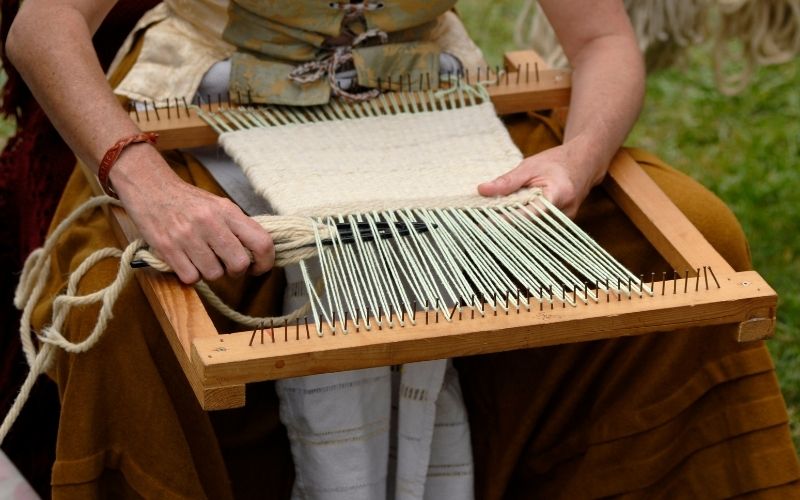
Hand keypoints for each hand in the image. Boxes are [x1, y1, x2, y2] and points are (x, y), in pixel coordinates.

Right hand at [110, 144, 274, 283]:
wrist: (150, 188)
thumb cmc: (188, 201)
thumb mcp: (219, 206)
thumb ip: (238, 227)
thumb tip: (259, 253)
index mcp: (228, 211)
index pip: (262, 242)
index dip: (266, 262)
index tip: (259, 268)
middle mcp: (210, 223)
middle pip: (239, 264)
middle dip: (236, 271)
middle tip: (227, 265)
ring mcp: (188, 236)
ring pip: (214, 274)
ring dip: (210, 272)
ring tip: (202, 258)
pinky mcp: (167, 248)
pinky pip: (191, 278)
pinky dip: (191, 275)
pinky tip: (187, 261)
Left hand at [477, 144, 604, 217]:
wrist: (585, 164)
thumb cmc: (557, 162)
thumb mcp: (530, 166)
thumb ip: (507, 180)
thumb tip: (482, 190)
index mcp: (558, 194)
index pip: (528, 215)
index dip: (506, 221)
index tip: (484, 223)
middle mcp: (564, 213)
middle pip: (529, 227)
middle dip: (504, 227)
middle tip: (479, 225)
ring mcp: (563, 223)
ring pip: (532, 231)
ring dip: (511, 228)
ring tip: (488, 224)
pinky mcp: (558, 226)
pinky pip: (536, 229)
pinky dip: (520, 226)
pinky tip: (504, 223)